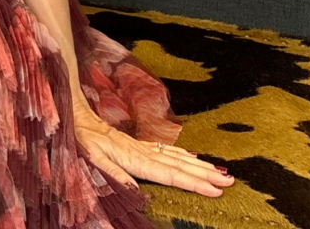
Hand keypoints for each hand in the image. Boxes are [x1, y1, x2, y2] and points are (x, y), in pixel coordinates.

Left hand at [71, 94, 234, 196]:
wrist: (79, 116)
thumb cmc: (84, 140)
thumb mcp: (93, 159)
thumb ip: (114, 174)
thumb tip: (138, 193)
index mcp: (136, 159)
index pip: (171, 175)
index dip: (194, 183)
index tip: (215, 189)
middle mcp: (145, 152)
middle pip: (181, 165)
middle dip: (206, 174)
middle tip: (230, 182)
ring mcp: (145, 147)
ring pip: (178, 157)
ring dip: (200, 164)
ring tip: (221, 172)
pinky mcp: (141, 144)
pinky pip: (168, 150)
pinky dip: (183, 154)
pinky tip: (192, 157)